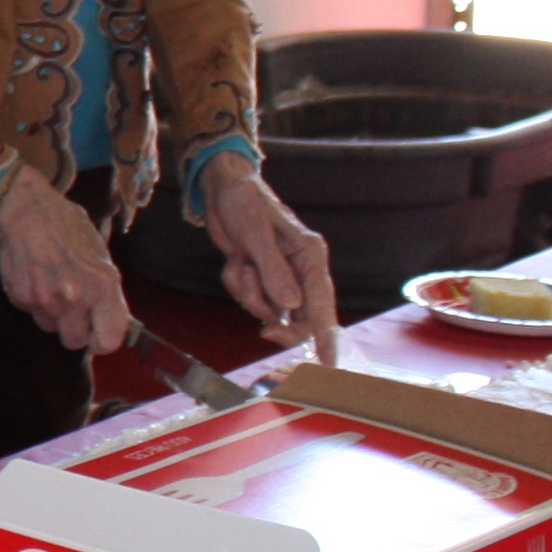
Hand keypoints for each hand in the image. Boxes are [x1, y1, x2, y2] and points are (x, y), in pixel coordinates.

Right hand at [0, 168, 130, 355]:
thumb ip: (105, 289)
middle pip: (74, 341)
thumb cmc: (67, 225)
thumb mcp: (100, 254)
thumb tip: (112, 318)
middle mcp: (77, 298)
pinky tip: (34, 276)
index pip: (109, 341)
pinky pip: (32, 311)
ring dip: (51, 313)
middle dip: (72, 329)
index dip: (101, 339)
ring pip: (50, 327)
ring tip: (50, 284)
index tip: (96, 332)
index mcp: (104, 287)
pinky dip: (33, 300)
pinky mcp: (22, 297)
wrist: (27, 209)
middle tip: (70, 309)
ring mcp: (47, 300)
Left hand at [201, 159, 340, 358]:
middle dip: (279, 323)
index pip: (324, 303)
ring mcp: (279, 274)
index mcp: (310, 256)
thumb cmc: (245, 202)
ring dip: (249, 295)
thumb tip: (291, 307)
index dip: (327, 335)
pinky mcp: (260, 275)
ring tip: (241, 265)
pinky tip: (235, 261)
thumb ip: (274, 272)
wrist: (221, 187)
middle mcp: (300, 268)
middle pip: (300, 316)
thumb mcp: (257, 235)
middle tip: (265, 330)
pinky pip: (249, 296)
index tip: (330, 363)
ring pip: (269, 308)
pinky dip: (237, 284)